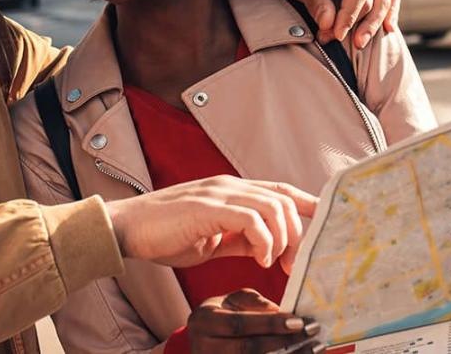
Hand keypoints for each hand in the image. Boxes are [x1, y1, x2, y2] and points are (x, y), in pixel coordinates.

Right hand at [104, 176, 316, 270]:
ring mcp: (218, 193)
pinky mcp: (207, 206)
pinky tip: (261, 259)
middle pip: (285, 198)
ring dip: (285, 238)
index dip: (307, 207)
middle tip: (297, 263)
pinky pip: (251, 218)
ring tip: (278, 263)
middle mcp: (229, 186)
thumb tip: (267, 249)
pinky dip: (264, 240)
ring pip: (274, 206)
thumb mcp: (212, 239)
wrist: (126, 229)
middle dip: (300, 232)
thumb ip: (240, 239)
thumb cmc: (164, 235)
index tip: (323, 231)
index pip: (281, 191)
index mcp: (232, 191)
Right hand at [185, 289, 323, 353]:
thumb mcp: (231, 301)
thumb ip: (254, 303)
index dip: (269, 324)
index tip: (299, 321)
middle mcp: (204, 347)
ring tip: (314, 348)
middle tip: (312, 333)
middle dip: (284, 342)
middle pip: (248, 349)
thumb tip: (280, 311)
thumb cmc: (222, 316)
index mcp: (203, 321)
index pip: (239, 324)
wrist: (202, 342)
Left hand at [277, 0, 399, 48]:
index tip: (337, 35)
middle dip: (357, 24)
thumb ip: (315, 2)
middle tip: (335, 40)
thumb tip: (328, 25)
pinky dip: (388, 14)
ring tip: (359, 44)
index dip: (350, 15)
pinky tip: (388, 30)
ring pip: (384, 0)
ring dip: (374, 24)